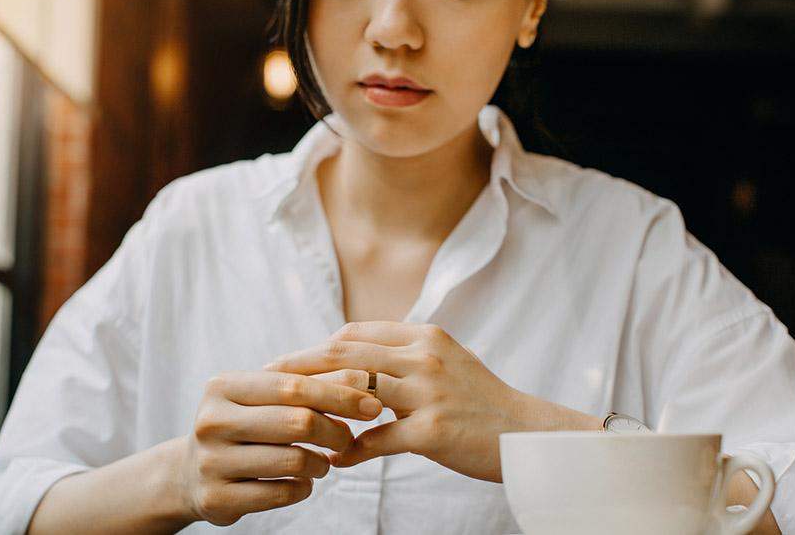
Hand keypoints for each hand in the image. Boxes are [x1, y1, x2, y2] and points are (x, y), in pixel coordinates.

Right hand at [181, 371, 382, 525]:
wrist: (188, 473)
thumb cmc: (241, 427)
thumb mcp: (257, 400)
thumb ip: (300, 389)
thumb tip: (365, 388)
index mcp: (224, 387)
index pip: (294, 386)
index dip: (340, 394)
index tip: (373, 404)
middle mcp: (212, 421)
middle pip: (299, 421)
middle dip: (336, 431)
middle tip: (349, 439)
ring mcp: (211, 461)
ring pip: (294, 459)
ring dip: (321, 464)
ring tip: (323, 463)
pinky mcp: (217, 498)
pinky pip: (282, 493)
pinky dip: (304, 488)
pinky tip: (303, 482)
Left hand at [262, 322, 559, 482]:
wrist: (527, 434)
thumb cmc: (481, 401)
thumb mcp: (445, 362)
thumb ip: (403, 356)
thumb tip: (355, 361)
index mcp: (424, 336)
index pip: (354, 334)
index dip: (315, 348)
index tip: (286, 363)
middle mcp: (424, 357)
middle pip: (344, 355)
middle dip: (300, 369)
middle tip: (267, 384)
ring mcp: (428, 392)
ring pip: (354, 391)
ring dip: (319, 407)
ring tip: (292, 421)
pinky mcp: (432, 430)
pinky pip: (377, 439)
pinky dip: (352, 450)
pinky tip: (337, 459)